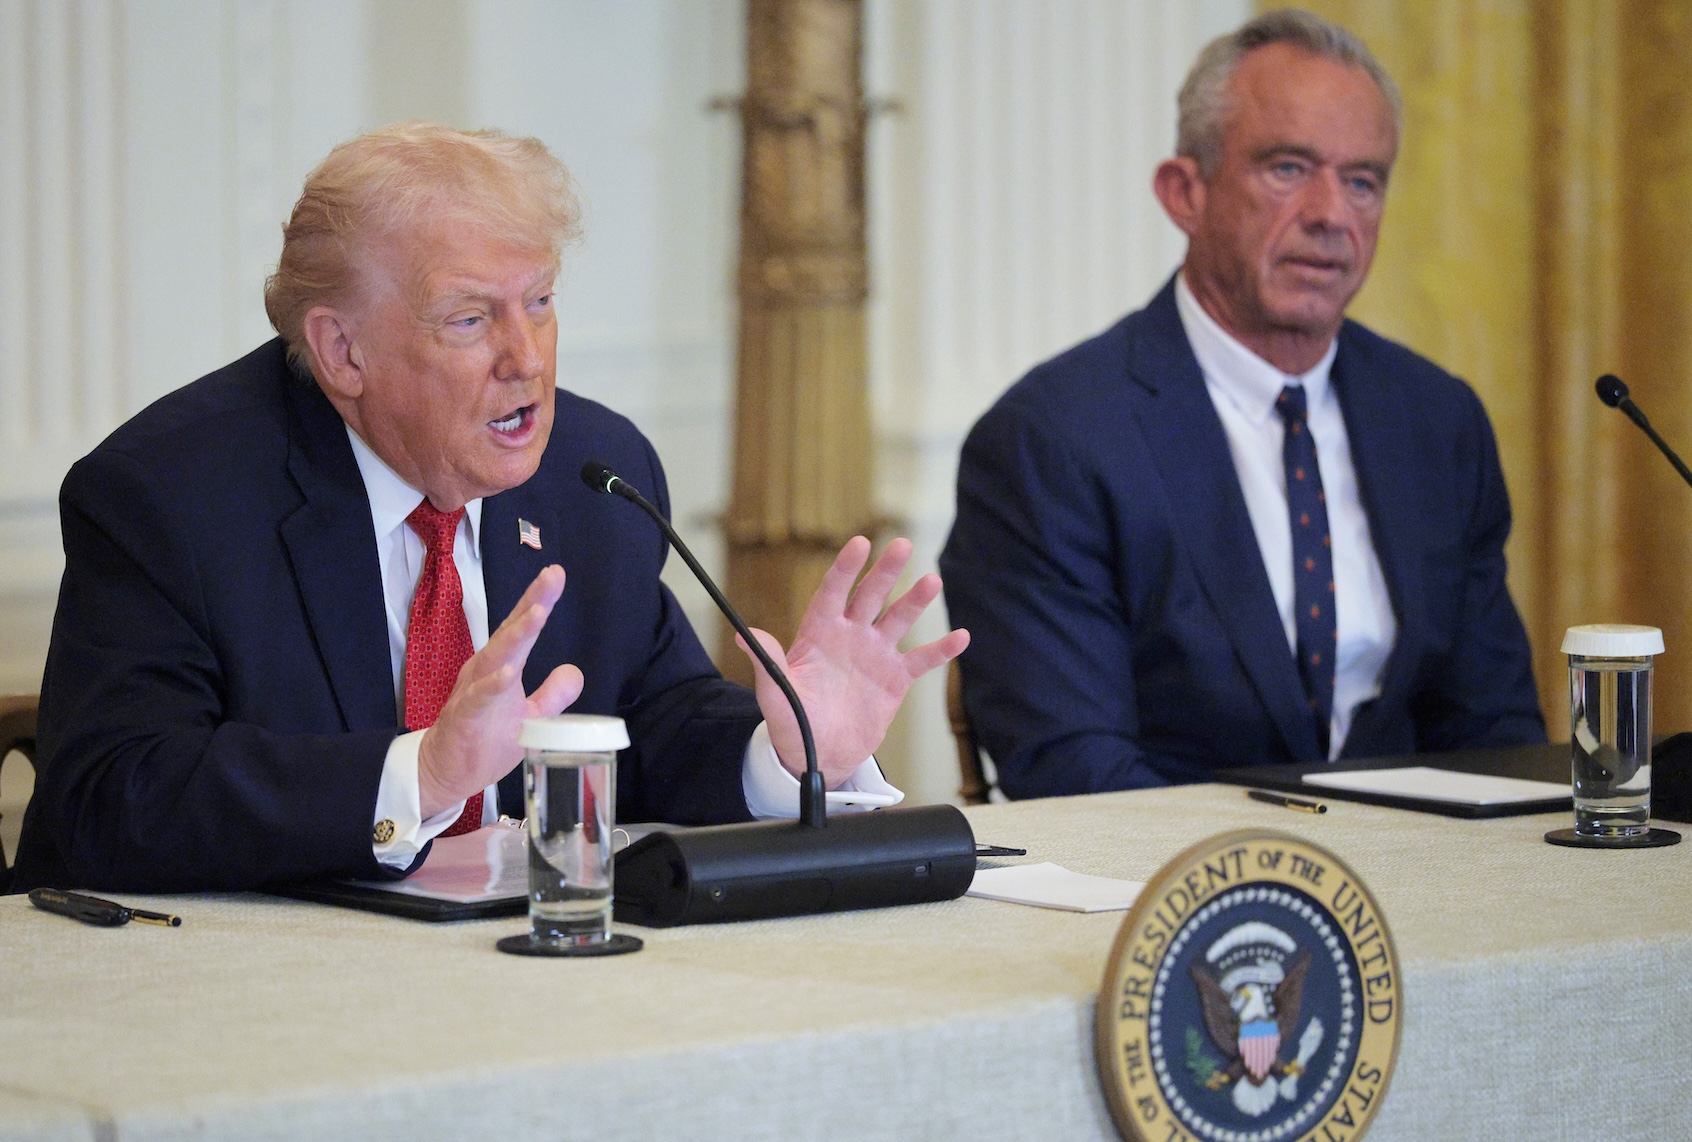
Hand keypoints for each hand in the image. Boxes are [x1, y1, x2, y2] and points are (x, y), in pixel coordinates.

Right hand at [417, 565, 583, 818]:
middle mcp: (485, 672)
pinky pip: (478, 699)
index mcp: (500, 667)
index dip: (538, 601)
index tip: (556, 574)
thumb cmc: (486, 740)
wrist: (445, 772)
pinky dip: (492, 686)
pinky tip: (508, 673)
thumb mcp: (530, 717)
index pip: (522, 629)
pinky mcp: (465, 718)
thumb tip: (575, 671)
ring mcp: (473, 693)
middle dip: (532, 603)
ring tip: (537, 614)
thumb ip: (553, 694)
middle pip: (510, 632)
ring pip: (496, 659)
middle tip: (552, 576)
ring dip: (516, 636)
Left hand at [737, 536, 969, 786]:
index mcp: (819, 634)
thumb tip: (744, 635)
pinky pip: (922, 660)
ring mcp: (875, 654)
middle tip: (901, 545)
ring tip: (932, 582)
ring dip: (915, 601)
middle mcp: (850, 636)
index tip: (859, 544)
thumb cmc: (793, 721)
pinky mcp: (895, 678)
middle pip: (870, 596)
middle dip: (885, 572)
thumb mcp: (776, 694)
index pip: (832, 593)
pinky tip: (961, 637)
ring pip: (899, 620)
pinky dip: (941, 650)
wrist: (820, 753)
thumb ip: (769, 664)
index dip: (845, 569)